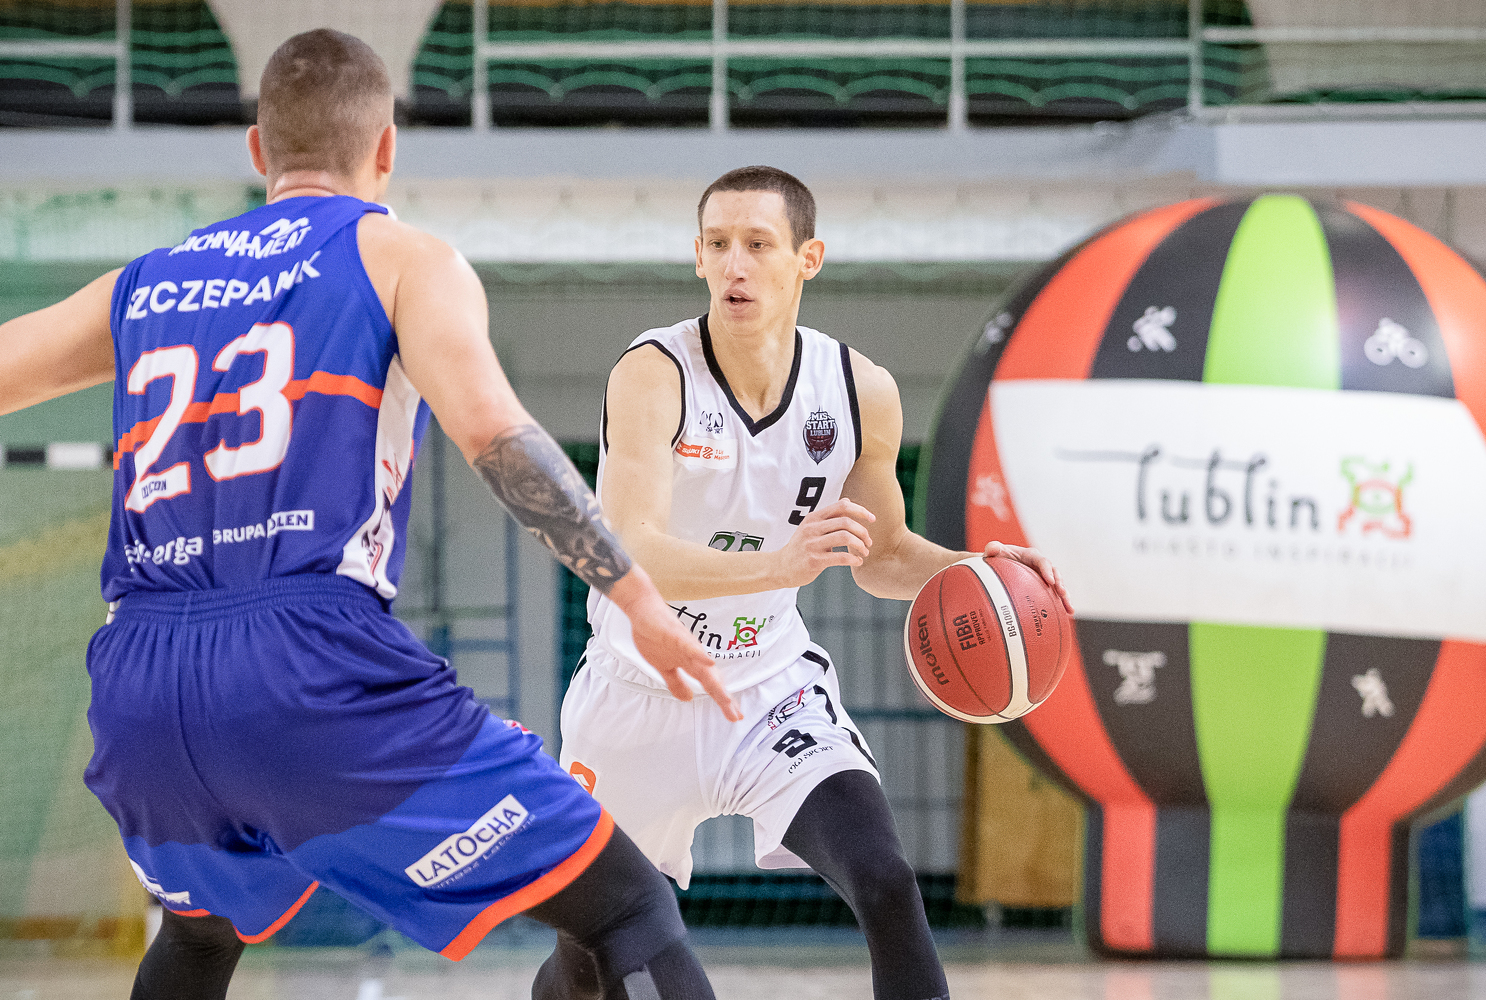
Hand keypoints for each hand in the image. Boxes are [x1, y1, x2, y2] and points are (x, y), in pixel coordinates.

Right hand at [608, 566, 742, 720]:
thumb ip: (676, 682)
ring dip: (715, 682)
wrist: (643, 609)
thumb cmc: (653, 634)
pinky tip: (709, 663)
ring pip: (703, 666)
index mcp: (689, 663)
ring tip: (727, 698)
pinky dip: (699, 654)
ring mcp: (685, 644)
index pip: (708, 685)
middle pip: (711, 679)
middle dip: (723, 698)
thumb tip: (687, 698)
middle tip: (736, 715)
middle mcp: (692, 655)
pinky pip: (688, 645)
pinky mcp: (674, 634)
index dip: (721, 700)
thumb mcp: (663, 667)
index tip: (733, 716)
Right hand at [776, 497, 875, 587]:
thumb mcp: (811, 527)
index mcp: (813, 518)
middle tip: (869, 542)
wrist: (780, 567)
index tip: (872, 519)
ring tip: (864, 552)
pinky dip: (853, 559)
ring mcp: (812, 544)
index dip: (860, 510)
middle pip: (846, 522)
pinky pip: (840, 557)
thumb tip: (847, 500)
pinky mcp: (814, 560)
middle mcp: (812, 528)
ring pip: (845, 537)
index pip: (842, 506)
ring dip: (860, 545)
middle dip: (863, 531)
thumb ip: (829, 516)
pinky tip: (857, 562)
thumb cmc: (800, 547)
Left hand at [983, 540, 1073, 614]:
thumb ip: (993, 548)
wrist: (998, 566)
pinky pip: (1054, 596)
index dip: (1048, 571)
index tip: (1050, 581)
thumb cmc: (996, 558)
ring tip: (1069, 610)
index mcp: (1031, 556)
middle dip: (1060, 584)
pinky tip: (1066, 615)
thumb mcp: (994, 552)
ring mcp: (1044, 577)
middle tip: (1063, 594)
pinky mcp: (1044, 588)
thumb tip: (992, 548)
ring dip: (1065, 598)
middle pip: (1055, 574)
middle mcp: (1041, 566)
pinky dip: (1060, 605)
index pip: (1043, 562)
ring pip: (1058, 587)